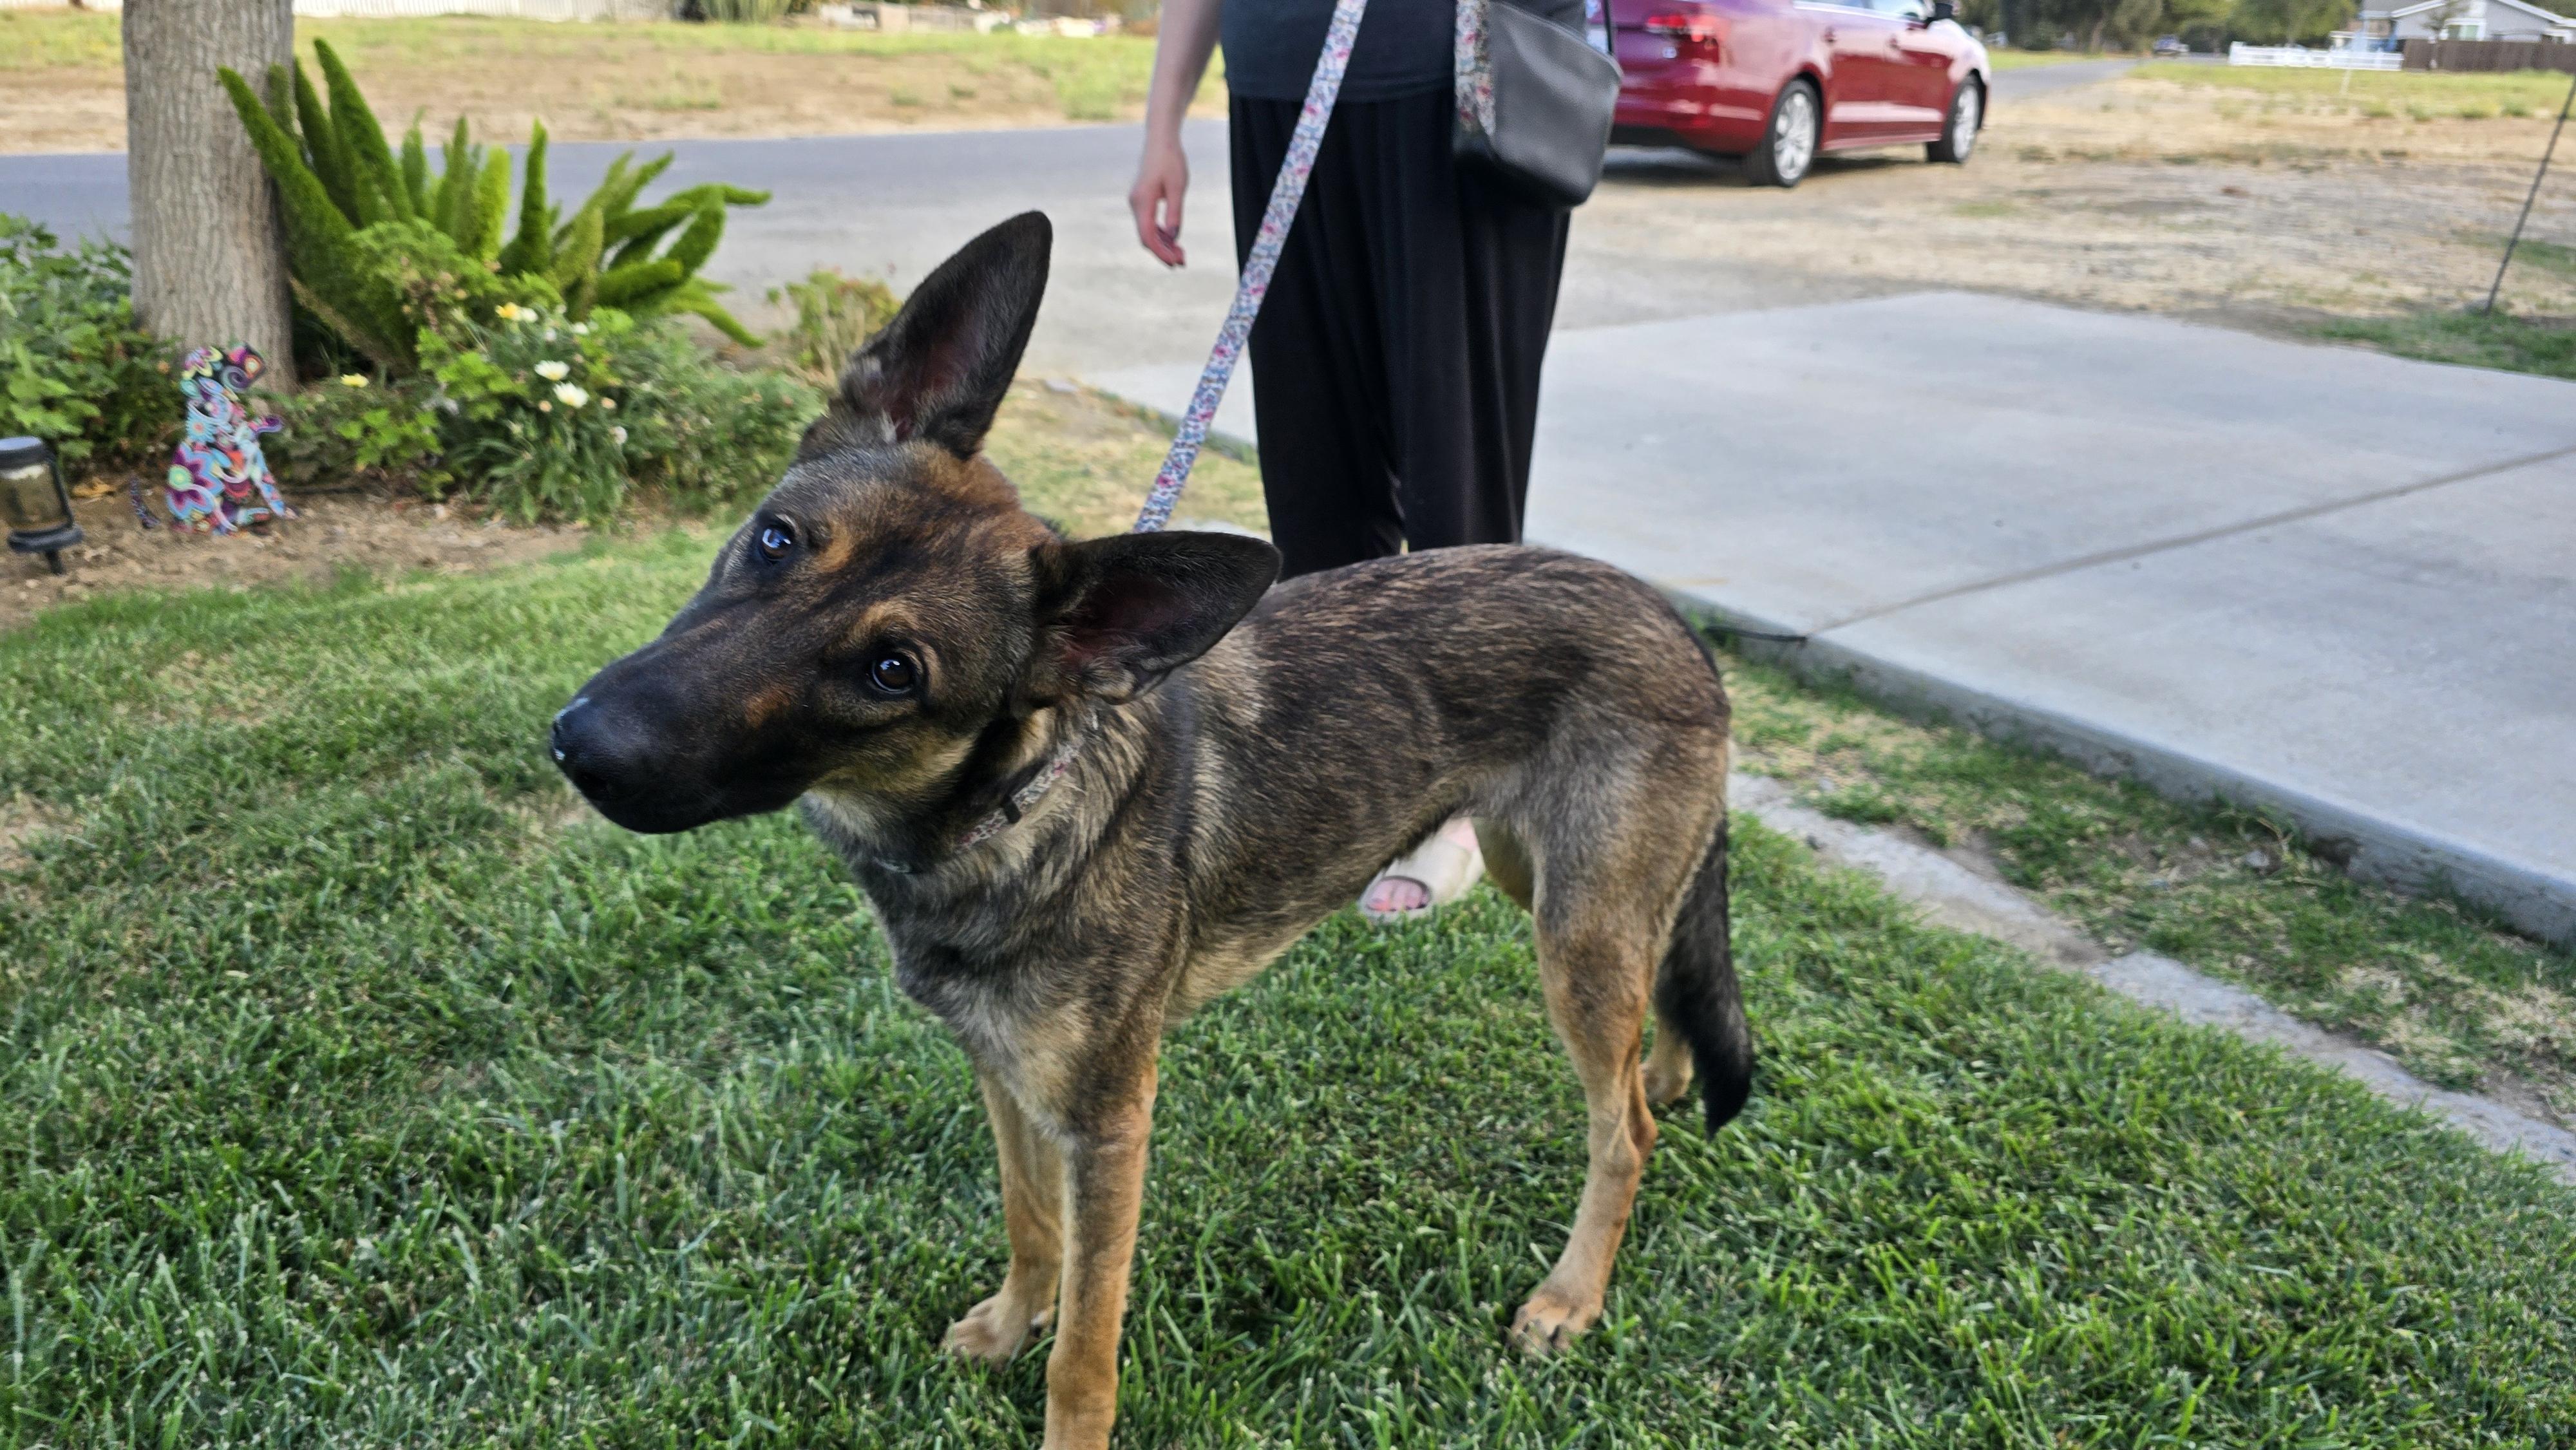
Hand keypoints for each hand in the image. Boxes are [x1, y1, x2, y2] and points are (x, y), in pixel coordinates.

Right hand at [1129, 137, 1189, 267]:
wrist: (1160, 140)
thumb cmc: (1171, 160)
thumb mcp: (1178, 187)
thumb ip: (1175, 213)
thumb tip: (1174, 237)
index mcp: (1142, 201)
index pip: (1148, 236)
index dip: (1161, 252)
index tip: (1176, 262)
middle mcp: (1136, 204)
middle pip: (1146, 237)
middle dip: (1163, 252)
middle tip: (1183, 262)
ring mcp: (1137, 203)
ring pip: (1147, 232)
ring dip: (1163, 244)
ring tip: (1181, 254)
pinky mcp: (1142, 201)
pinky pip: (1149, 223)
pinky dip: (1161, 234)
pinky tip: (1174, 240)